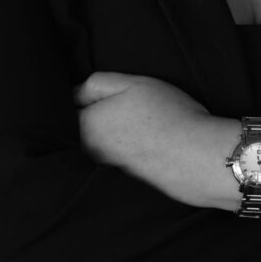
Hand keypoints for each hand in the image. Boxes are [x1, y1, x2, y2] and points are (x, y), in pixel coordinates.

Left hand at [73, 71, 216, 202]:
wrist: (196, 156)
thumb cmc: (166, 114)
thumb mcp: (132, 83)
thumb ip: (95, 84)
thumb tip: (72, 93)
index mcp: (85, 125)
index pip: (64, 109)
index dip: (78, 97)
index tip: (92, 91)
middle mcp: (88, 150)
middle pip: (78, 128)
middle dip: (89, 115)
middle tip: (119, 103)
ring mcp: (106, 167)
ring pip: (96, 143)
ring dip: (107, 132)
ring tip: (133, 121)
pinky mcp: (124, 178)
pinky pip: (113, 156)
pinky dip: (122, 147)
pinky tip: (143, 138)